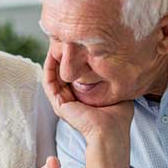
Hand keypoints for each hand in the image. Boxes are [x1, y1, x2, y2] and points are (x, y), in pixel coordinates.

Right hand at [42, 52, 132, 167]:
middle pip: (61, 72)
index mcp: (82, 97)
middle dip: (61, 55)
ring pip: (52, 75)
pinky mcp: (58, 104)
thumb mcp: (115, 89)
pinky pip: (48, 82)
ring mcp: (62, 102)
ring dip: (53, 59)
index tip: (75, 43)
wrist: (111, 130)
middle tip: (62, 38)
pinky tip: (53, 54)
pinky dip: (49, 67)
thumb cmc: (118, 115)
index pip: (73, 74)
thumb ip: (111, 77)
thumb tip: (117, 60)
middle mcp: (70, 99)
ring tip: (55, 42)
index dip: (72, 58)